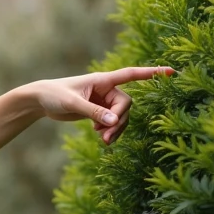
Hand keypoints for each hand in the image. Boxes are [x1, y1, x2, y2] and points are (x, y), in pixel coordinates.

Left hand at [27, 66, 175, 144]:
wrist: (41, 100)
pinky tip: (100, 137)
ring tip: (103, 141)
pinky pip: (113, 122)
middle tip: (105, 137)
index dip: (152, 73)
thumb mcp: (73, 103)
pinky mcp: (98, 111)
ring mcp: (103, 101)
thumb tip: (114, 122)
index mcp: (103, 80)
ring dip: (115, 129)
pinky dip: (110, 131)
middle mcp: (106, 89)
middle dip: (119, 121)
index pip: (132, 74)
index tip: (172, 72)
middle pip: (126, 105)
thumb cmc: (54, 94)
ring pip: (121, 116)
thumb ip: (94, 112)